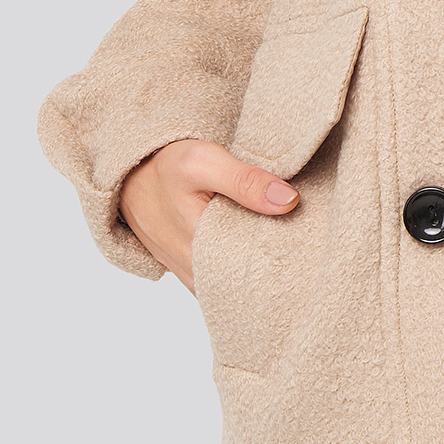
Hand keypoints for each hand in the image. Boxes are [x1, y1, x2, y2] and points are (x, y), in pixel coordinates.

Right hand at [119, 139, 299, 293]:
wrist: (128, 173)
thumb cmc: (163, 165)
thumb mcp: (203, 162)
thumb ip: (245, 181)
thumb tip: (290, 200)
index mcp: (201, 252)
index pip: (257, 272)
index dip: (289, 258)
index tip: (315, 241)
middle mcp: (198, 274)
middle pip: (251, 280)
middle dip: (281, 263)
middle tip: (311, 241)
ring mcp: (195, 275)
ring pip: (240, 281)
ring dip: (263, 264)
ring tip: (295, 242)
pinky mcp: (195, 269)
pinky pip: (227, 277)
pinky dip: (246, 262)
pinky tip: (267, 243)